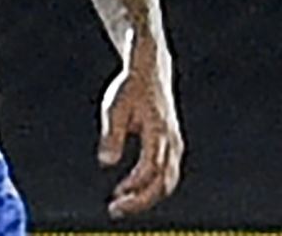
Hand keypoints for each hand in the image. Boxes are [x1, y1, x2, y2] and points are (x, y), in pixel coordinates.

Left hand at [97, 49, 183, 218]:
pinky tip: (130, 190)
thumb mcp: (114, 107)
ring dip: (146, 197)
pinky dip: (151, 187)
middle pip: (164, 182)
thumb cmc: (130, 89)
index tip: (116, 195)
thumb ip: (111, 135)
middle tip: (115, 210)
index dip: (135, 185)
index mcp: (159, 132)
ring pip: (168, 182)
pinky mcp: (173, 146)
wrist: (151, 72)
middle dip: (141, 200)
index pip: (152, 168)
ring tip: (120, 204)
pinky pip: (167, 175)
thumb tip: (106, 163)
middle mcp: (172, 142)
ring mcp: (175, 145)